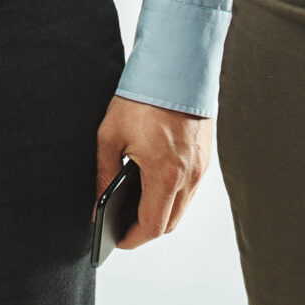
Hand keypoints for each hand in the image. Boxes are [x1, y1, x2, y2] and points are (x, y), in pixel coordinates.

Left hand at [95, 94, 212, 251]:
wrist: (176, 64)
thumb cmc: (142, 97)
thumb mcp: (110, 136)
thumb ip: (104, 176)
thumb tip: (98, 204)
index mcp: (165, 175)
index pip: (152, 227)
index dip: (131, 239)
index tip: (115, 240)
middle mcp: (190, 176)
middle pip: (169, 223)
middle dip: (145, 229)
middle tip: (121, 224)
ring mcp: (202, 166)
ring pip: (182, 207)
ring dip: (161, 212)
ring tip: (134, 206)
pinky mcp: (207, 156)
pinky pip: (191, 189)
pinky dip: (173, 194)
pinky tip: (152, 184)